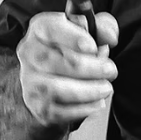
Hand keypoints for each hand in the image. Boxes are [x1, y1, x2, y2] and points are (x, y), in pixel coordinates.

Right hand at [17, 11, 118, 127]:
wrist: (58, 79)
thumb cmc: (77, 49)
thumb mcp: (92, 31)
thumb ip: (103, 27)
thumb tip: (109, 36)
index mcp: (41, 29)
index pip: (50, 28)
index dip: (73, 37)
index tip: (93, 47)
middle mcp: (30, 53)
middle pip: (56, 61)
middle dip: (90, 68)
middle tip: (110, 70)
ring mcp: (31, 81)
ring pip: (55, 89)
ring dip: (87, 90)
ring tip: (106, 88)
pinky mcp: (38, 105)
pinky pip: (58, 112)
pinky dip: (82, 109)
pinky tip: (97, 103)